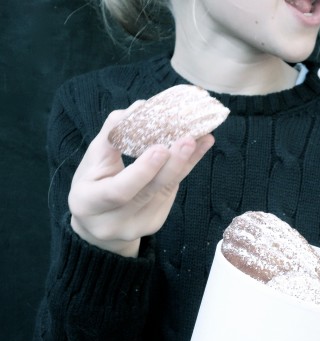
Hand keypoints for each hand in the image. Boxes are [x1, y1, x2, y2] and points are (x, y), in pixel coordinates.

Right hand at [69, 103, 214, 256]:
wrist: (98, 222)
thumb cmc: (93, 182)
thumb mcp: (93, 159)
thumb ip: (113, 134)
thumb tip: (141, 107)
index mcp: (89, 203)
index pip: (119, 190)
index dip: (141, 171)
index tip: (161, 149)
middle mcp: (113, 222)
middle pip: (149, 192)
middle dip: (173, 164)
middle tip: (190, 139)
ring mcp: (136, 226)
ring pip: (166, 191)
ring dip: (186, 162)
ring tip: (203, 138)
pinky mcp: (154, 223)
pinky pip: (171, 193)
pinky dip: (183, 169)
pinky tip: (195, 151)